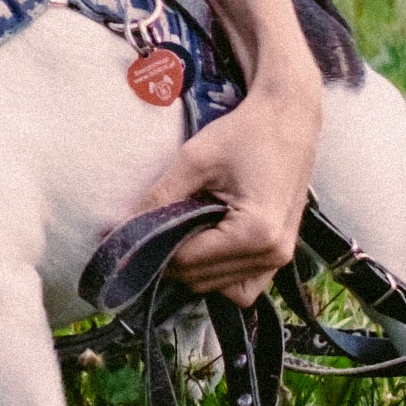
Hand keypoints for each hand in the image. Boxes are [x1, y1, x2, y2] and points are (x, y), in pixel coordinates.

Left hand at [121, 75, 321, 301]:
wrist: (290, 116)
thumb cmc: (244, 133)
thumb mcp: (194, 160)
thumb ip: (157, 199)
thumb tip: (116, 231)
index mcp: (256, 233)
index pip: (187, 262)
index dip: (153, 249)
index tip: (131, 232)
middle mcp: (273, 255)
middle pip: (200, 281)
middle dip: (172, 258)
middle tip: (159, 223)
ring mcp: (281, 260)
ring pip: (218, 289)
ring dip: (194, 267)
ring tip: (187, 227)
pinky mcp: (281, 257)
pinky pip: (242, 286)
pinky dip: (219, 273)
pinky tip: (208, 241)